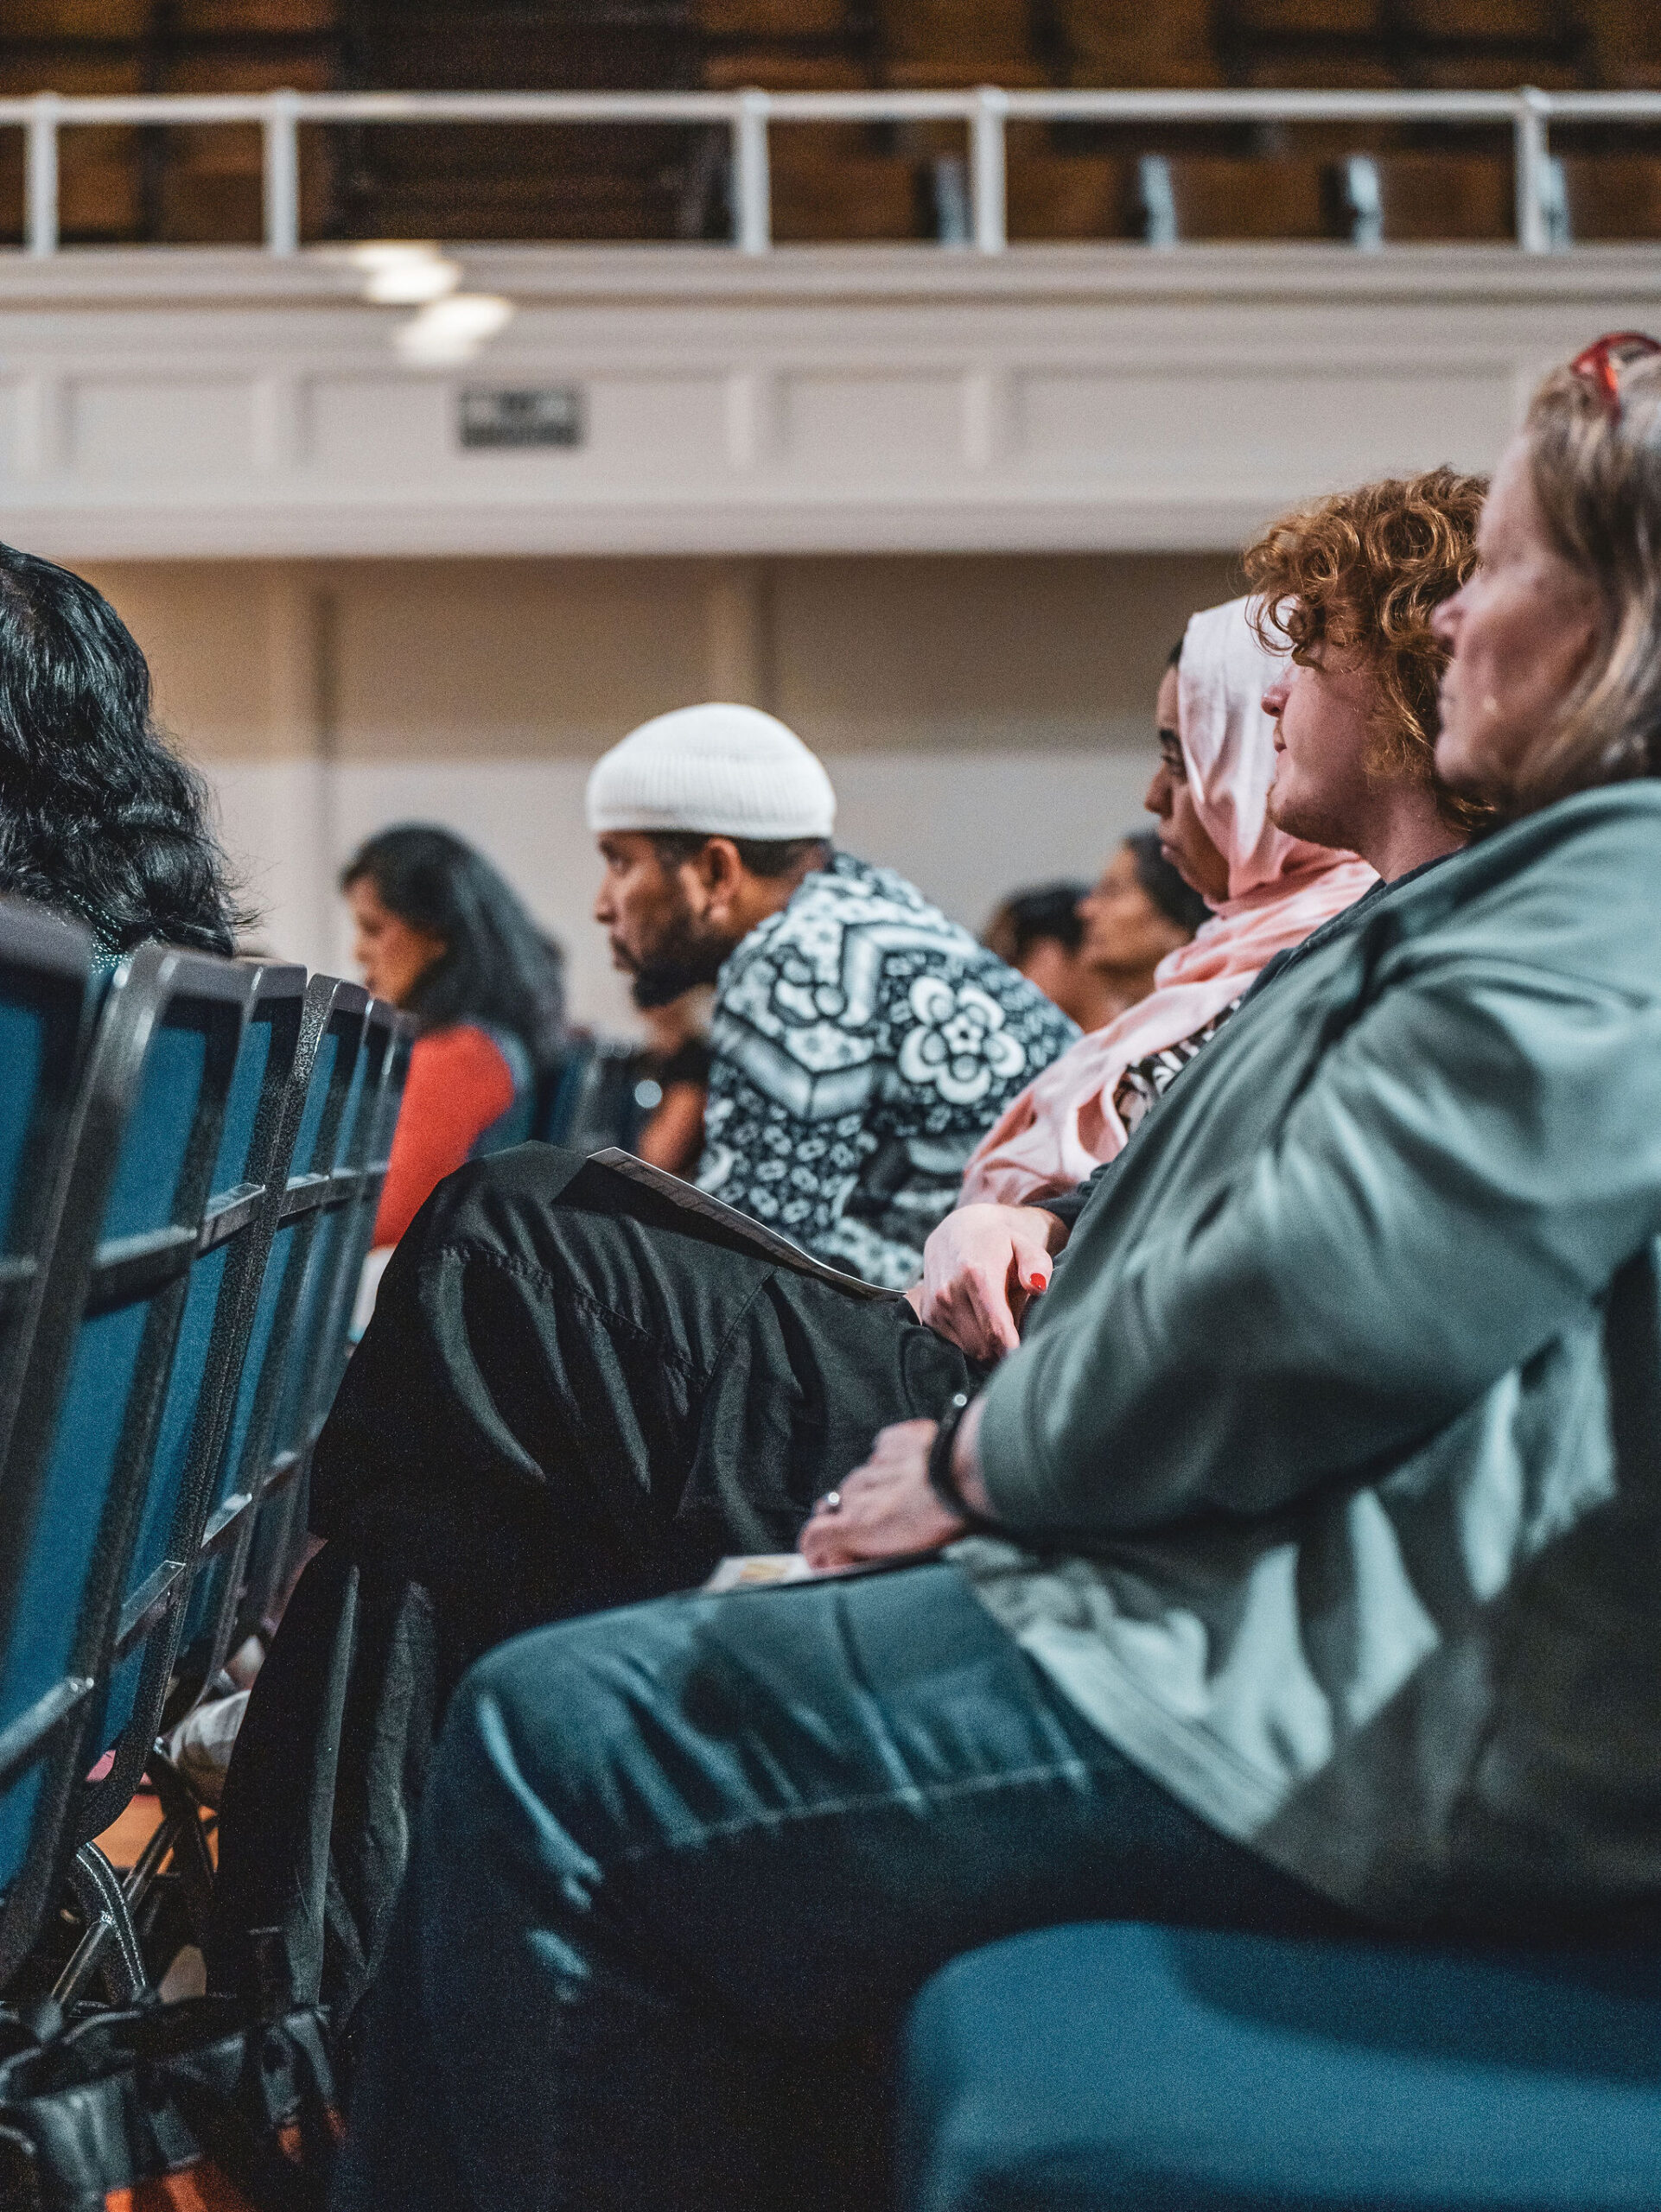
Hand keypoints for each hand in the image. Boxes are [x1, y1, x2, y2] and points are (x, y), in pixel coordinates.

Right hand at [799, 1420, 962, 1568]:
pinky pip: (882, 1452)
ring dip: (874, 1492)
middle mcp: (858, 1491)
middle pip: (840, 1508)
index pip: (813, 1537)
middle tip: (882, 1531)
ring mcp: (875, 1463)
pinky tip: (911, 1472)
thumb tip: (849, 1565)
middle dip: (853, 1521)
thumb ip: (869, 1558)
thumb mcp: (904, 1557)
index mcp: (857, 1524)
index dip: (819, 1551)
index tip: (836, 1559)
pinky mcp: (895, 1441)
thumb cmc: (945, 1520)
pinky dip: (891, 1463)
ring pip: (861, 1480)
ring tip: (906, 1500)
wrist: (968, 1474)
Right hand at [913, 1204, 1065, 1362]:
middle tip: (1022, 1344)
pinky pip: (954, 1346)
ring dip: (988, 1350)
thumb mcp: (1025, 1245)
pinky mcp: (928, 1316)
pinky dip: (972, 1345)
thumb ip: (1036, 1265)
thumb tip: (1036, 1287)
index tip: (1027, 1360)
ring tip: (1002, 1331)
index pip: (996, 1330)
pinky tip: (982, 1328)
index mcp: (976, 1274)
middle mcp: (950, 1292)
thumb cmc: (1001, 1243)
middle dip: (1004, 1353)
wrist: (959, 1230)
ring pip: (969, 1350)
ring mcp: (936, 1306)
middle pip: (983, 1346)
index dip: (1013, 1353)